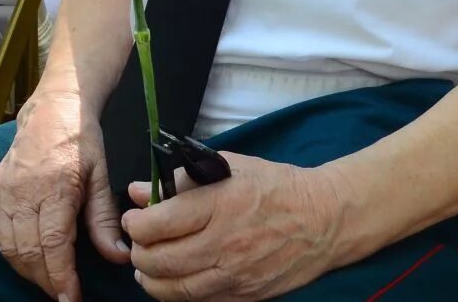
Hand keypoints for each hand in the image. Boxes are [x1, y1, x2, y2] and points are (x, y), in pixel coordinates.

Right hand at [0, 90, 125, 300]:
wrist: (51, 108)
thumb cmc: (81, 141)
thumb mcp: (102, 175)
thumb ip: (105, 219)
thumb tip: (117, 256)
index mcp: (55, 184)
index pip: (53, 244)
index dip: (61, 277)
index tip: (71, 298)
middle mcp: (23, 189)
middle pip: (29, 252)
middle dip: (47, 281)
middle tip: (64, 295)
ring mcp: (3, 190)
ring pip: (10, 248)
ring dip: (29, 272)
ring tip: (50, 281)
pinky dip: (12, 254)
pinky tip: (30, 261)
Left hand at [123, 154, 346, 299]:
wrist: (324, 219)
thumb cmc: (275, 187)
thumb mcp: (228, 168)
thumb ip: (180, 180)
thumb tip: (139, 192)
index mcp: (218, 206)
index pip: (157, 224)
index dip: (135, 223)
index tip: (133, 218)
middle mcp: (224, 244)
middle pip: (159, 261)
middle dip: (138, 253)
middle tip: (138, 243)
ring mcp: (235, 275)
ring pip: (175, 289)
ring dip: (151, 279)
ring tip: (147, 266)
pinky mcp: (245, 296)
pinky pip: (199, 301)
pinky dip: (178, 293)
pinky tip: (174, 280)